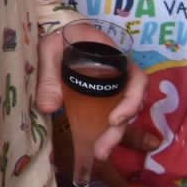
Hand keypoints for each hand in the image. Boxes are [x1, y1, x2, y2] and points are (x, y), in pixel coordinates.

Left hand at [35, 22, 148, 161]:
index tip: (114, 120)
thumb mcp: (49, 50)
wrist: (57, 33)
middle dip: (118, 131)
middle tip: (101, 150)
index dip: (133, 101)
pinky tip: (93, 145)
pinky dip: (104, 129)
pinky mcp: (104, 97)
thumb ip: (48, 76)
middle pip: (131, 105)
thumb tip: (48, 108)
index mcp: (114, 57)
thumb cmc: (58, 37)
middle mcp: (121, 74)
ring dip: (113, 135)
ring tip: (98, 153)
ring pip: (123, 114)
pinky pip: (111, 114)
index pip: (138, 79)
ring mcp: (113, 87)